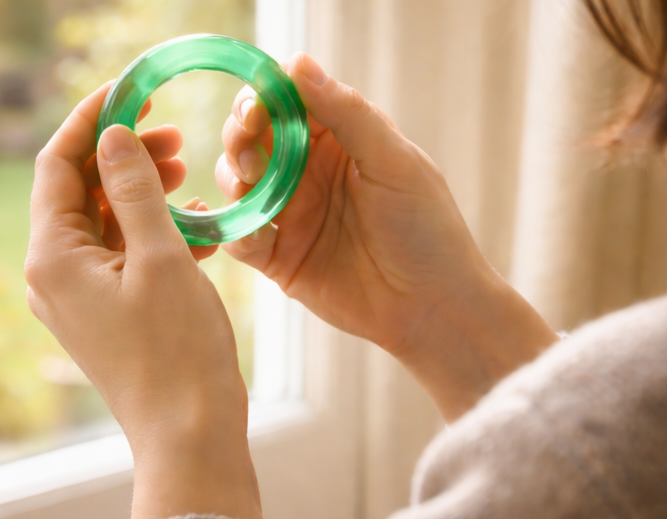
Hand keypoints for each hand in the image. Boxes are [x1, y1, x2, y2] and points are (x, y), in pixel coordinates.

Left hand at [26, 83, 261, 518]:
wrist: (190, 434)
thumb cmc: (177, 350)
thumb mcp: (162, 256)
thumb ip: (136, 190)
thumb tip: (113, 135)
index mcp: (53, 257)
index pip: (59, 165)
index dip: (92, 121)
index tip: (130, 91)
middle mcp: (54, 275)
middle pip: (81, 192)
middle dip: (126, 157)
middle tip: (175, 134)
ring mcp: (80, 297)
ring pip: (107, 222)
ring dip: (145, 193)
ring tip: (189, 174)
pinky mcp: (107, 313)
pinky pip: (124, 255)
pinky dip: (156, 233)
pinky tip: (200, 226)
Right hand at [218, 54, 558, 420]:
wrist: (433, 308)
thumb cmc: (427, 229)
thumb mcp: (394, 162)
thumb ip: (347, 113)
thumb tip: (297, 62)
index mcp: (341, 140)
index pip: (289, 103)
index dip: (264, 98)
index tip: (254, 107)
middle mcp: (310, 172)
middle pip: (254, 138)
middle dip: (241, 136)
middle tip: (247, 150)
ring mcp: (293, 214)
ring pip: (238, 182)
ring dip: (232, 177)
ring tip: (248, 185)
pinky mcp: (280, 258)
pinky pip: (241, 236)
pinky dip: (235, 229)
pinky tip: (251, 232)